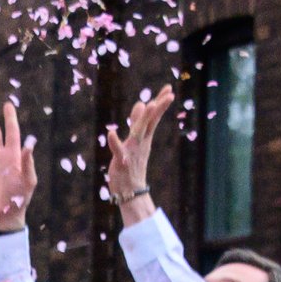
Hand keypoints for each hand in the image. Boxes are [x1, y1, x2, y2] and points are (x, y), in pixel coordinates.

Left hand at [103, 85, 174, 210]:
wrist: (131, 192)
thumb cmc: (132, 166)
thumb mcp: (136, 141)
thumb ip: (137, 122)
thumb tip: (141, 103)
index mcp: (145, 138)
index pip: (154, 118)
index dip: (160, 103)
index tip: (169, 89)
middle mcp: (141, 143)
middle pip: (150, 123)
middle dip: (158, 108)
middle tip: (169, 94)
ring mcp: (132, 152)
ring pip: (138, 134)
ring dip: (142, 120)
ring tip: (147, 105)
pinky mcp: (121, 163)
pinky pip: (118, 152)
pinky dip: (115, 143)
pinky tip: (111, 133)